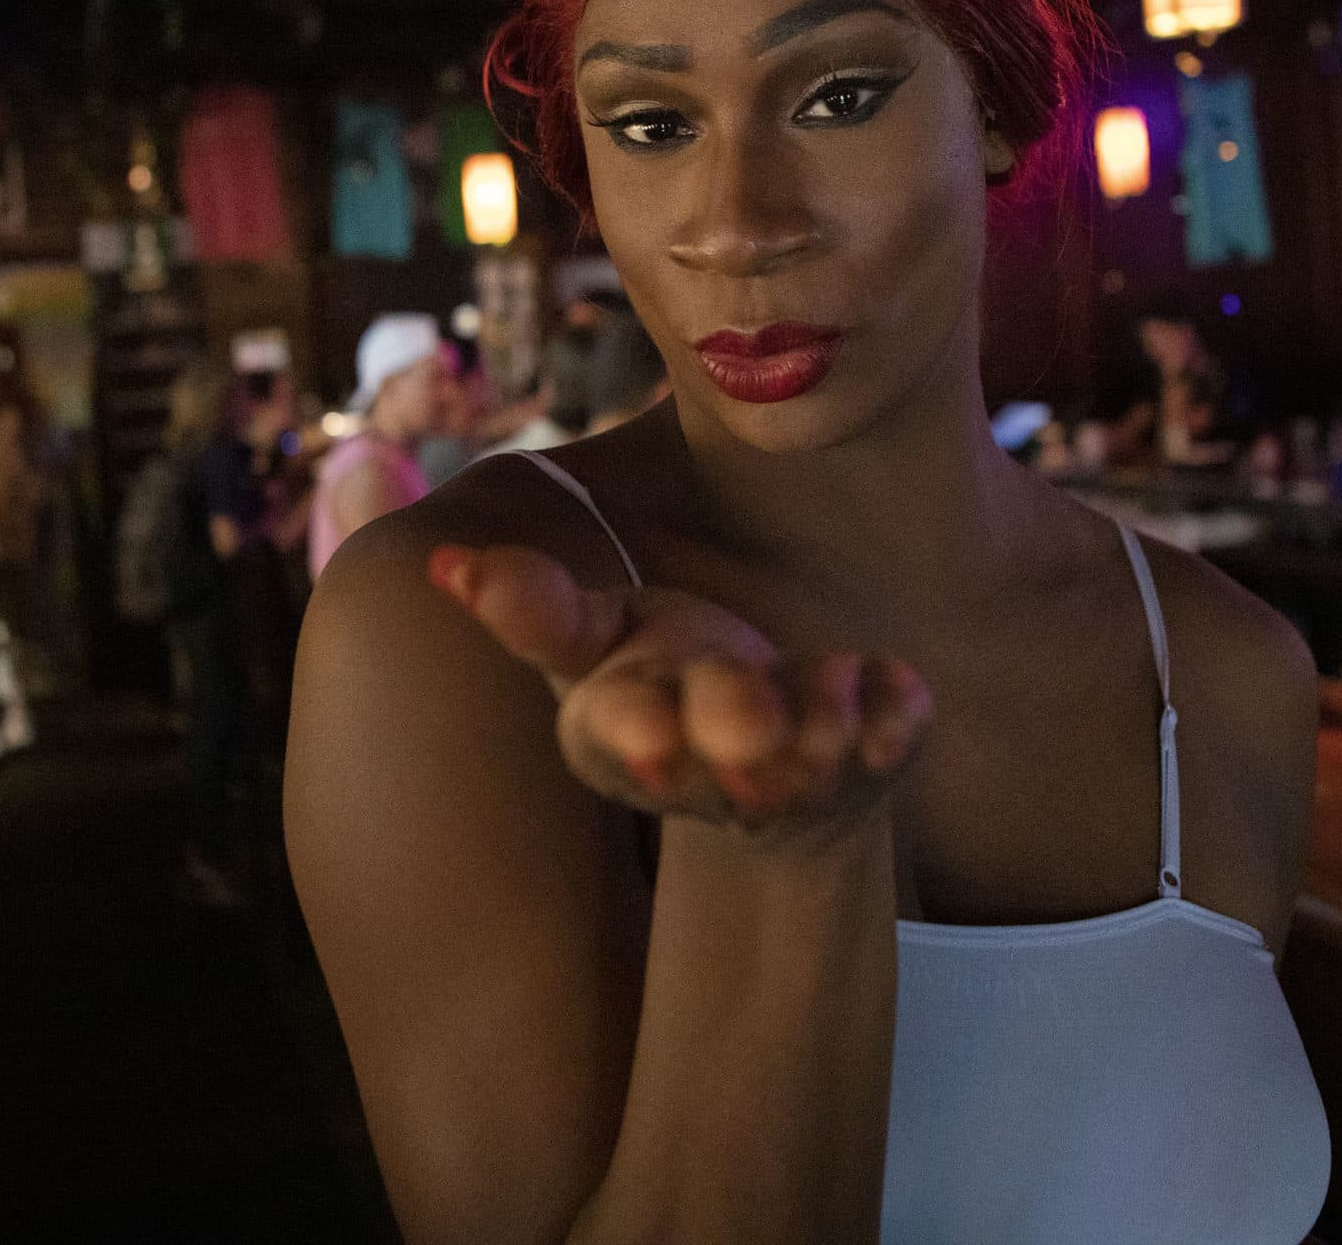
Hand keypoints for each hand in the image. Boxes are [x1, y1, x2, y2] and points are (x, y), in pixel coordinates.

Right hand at [428, 544, 929, 840]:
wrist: (778, 779)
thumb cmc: (666, 684)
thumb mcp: (594, 644)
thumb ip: (536, 610)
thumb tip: (447, 562)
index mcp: (626, 731)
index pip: (620, 733)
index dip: (640, 736)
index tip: (658, 744)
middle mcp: (710, 766)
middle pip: (724, 743)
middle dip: (739, 723)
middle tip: (756, 728)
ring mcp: (799, 772)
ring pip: (815, 745)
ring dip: (821, 711)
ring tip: (828, 679)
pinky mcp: (874, 758)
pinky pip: (892, 733)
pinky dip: (895, 707)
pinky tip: (894, 684)